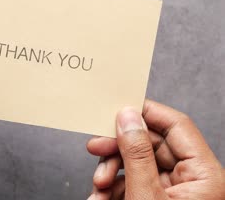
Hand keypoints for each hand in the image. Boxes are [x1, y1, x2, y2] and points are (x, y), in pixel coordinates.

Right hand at [86, 99, 223, 199]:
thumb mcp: (145, 195)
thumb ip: (136, 155)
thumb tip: (128, 118)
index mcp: (204, 175)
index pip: (177, 125)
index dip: (146, 112)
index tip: (119, 108)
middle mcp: (193, 180)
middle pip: (151, 144)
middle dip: (117, 150)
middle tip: (96, 147)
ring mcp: (175, 192)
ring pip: (137, 163)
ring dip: (110, 171)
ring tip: (98, 187)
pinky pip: (133, 181)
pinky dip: (113, 187)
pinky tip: (101, 196)